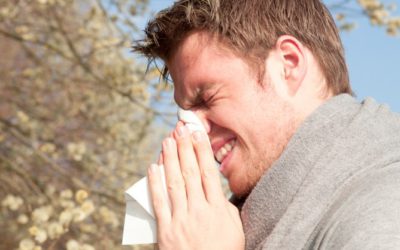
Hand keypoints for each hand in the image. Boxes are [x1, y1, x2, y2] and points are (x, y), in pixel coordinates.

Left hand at [147, 123, 244, 249]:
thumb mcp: (234, 226)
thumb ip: (224, 204)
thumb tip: (214, 185)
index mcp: (217, 209)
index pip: (208, 173)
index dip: (202, 151)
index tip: (197, 134)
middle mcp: (199, 211)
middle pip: (190, 173)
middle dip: (184, 148)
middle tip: (180, 129)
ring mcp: (181, 220)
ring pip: (174, 183)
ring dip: (169, 159)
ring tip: (167, 141)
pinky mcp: (166, 231)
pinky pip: (159, 203)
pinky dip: (155, 184)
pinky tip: (153, 168)